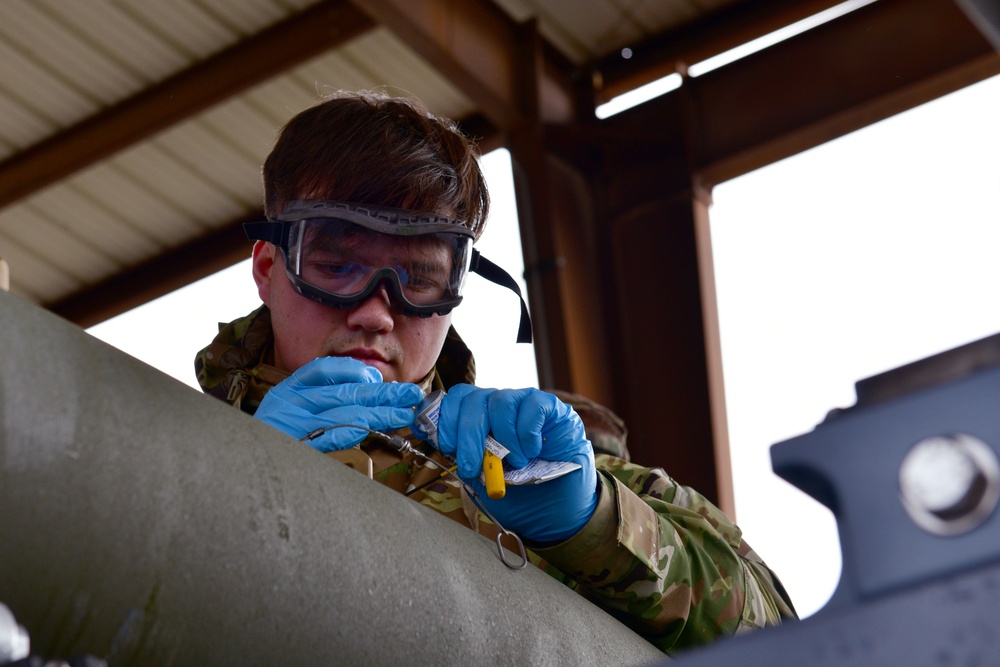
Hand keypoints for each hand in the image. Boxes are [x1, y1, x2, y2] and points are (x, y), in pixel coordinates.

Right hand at [253, 356, 422, 451]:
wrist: (237, 472)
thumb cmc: (269, 446)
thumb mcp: (288, 416)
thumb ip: (319, 401)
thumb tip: (365, 387)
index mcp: (286, 391)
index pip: (322, 369)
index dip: (354, 372)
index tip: (378, 380)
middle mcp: (288, 404)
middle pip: (343, 391)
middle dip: (382, 393)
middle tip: (410, 394)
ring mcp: (292, 427)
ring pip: (344, 412)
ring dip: (379, 412)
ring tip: (404, 414)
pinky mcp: (297, 450)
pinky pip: (332, 436)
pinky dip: (357, 431)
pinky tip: (377, 430)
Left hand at [434, 385, 597, 541]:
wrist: (558, 506)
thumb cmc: (518, 491)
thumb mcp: (483, 479)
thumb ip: (464, 459)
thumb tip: (440, 443)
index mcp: (478, 418)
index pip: (456, 399)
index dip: (446, 419)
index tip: (446, 447)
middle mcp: (498, 404)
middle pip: (473, 400)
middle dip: (467, 435)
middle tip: (472, 466)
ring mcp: (524, 402)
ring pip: (501, 401)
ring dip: (502, 437)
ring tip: (515, 462)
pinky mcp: (550, 406)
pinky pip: (532, 406)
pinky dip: (527, 433)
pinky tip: (533, 451)